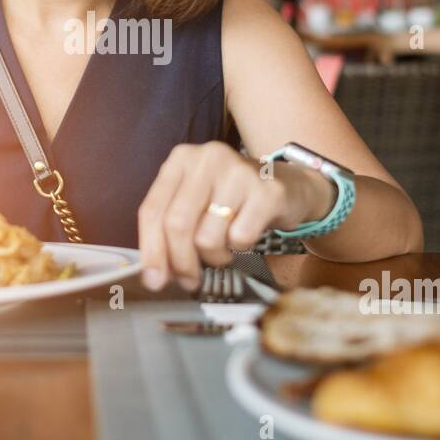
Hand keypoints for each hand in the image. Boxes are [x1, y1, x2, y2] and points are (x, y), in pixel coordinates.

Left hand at [137, 141, 334, 290]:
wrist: (287, 185)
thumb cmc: (232, 198)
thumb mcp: (195, 201)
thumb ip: (169, 229)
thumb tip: (154, 274)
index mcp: (181, 159)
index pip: (152, 210)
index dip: (151, 250)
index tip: (154, 280)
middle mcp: (207, 158)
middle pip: (177, 224)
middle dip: (181, 262)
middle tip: (189, 280)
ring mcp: (238, 172)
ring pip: (207, 237)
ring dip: (214, 256)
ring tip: (222, 249)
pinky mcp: (267, 191)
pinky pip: (240, 238)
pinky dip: (239, 248)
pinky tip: (243, 236)